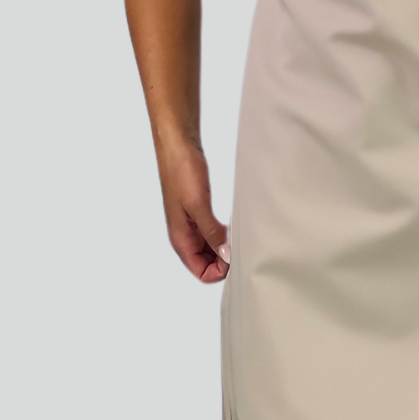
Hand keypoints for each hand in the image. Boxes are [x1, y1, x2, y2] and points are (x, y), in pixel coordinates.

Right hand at [158, 140, 228, 282]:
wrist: (178, 147)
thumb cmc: (181, 172)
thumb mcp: (199, 206)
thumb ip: (211, 233)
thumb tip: (226, 255)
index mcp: (180, 239)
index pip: (201, 272)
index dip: (219, 270)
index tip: (234, 256)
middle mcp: (185, 236)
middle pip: (207, 264)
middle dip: (225, 261)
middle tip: (241, 246)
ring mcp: (192, 225)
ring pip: (211, 250)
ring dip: (225, 248)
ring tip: (239, 237)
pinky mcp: (200, 213)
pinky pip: (213, 234)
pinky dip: (224, 235)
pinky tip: (234, 227)